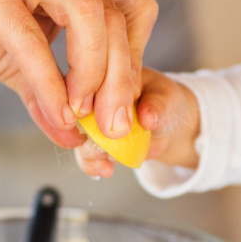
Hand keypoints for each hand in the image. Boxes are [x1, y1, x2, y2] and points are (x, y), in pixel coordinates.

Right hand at [0, 0, 156, 148]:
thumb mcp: (12, 60)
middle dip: (122, 78)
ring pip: (89, 14)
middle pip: (116, 14)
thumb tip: (73, 139)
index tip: (123, 105)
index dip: (137, 59)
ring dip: (95, 74)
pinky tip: (55, 113)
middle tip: (115, 127)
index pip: (130, 8)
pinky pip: (32, 37)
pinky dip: (49, 81)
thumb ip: (45, 92)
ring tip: (85, 117)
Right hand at [76, 68, 201, 176]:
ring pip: (75, 136)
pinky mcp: (92, 141)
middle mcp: (91, 95)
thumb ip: (157, 105)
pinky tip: (106, 169)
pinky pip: (84, 154)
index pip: (88, 82)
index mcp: (105, 72)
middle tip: (105, 145)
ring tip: (108, 162)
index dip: (88, 101)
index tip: (103, 119)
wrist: (167, 125)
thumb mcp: (167, 99)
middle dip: (84, 131)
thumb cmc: (164, 101)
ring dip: (88, 152)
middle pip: (73, 112)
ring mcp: (89, 120)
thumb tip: (147, 117)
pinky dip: (92, 164)